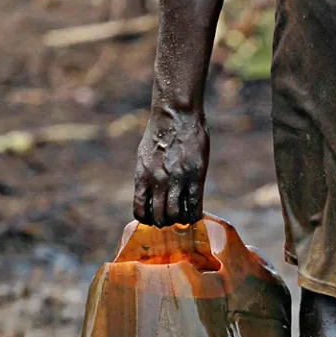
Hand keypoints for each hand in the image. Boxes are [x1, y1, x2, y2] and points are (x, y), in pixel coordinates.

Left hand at [134, 105, 208, 226]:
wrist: (176, 115)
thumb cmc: (160, 133)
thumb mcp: (144, 156)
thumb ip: (146, 176)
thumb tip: (149, 193)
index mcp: (142, 177)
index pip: (140, 211)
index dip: (148, 219)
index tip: (154, 217)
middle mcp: (158, 182)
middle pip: (160, 217)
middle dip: (165, 222)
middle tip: (171, 218)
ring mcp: (177, 180)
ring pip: (176, 215)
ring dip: (180, 219)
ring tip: (183, 216)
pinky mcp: (195, 177)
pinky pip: (194, 205)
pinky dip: (194, 215)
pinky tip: (195, 215)